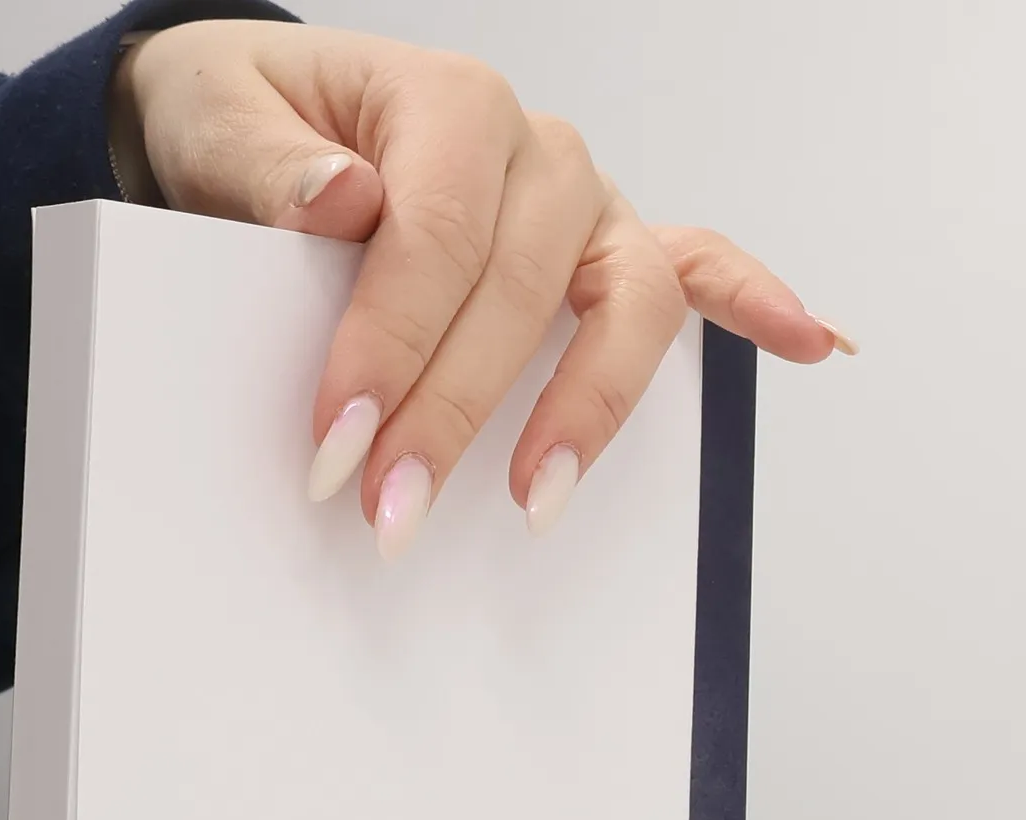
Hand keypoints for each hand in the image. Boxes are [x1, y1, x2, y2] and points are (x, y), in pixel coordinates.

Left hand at [112, 21, 852, 557]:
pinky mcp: (602, 254)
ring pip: (627, 298)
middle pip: (526, 286)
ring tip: (534, 501)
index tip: (336, 446)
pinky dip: (757, 304)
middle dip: (455, 411)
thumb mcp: (214, 117)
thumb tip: (339, 197)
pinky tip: (811, 347)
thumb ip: (262, 159)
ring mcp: (584, 207)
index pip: (435, 233)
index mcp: (447, 101)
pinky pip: (699, 269)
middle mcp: (534, 151)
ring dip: (588, 406)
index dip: (390, 346)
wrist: (265, 128)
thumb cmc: (247, 126)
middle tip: (392, 511)